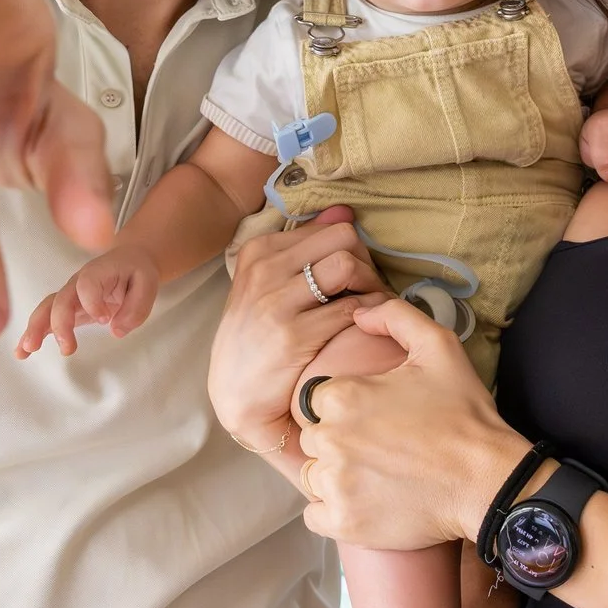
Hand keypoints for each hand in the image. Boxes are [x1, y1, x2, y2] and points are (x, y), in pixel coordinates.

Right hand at [15, 247, 161, 357]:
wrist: (127, 262)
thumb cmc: (136, 273)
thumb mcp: (148, 283)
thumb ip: (137, 307)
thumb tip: (115, 330)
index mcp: (98, 271)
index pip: (87, 285)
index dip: (92, 302)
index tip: (104, 318)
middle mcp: (77, 283)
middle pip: (60, 300)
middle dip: (59, 324)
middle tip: (68, 348)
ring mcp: (68, 296)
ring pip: (46, 310)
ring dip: (36, 329)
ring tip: (27, 350)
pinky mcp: (65, 310)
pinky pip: (45, 320)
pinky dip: (32, 334)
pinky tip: (21, 353)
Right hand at [208, 207, 390, 457]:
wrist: (235, 396)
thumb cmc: (257, 337)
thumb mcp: (268, 285)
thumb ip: (304, 248)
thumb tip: (344, 211)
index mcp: (258, 251)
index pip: (331, 229)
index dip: (354, 253)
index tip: (356, 279)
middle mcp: (264, 270)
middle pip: (343, 241)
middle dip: (367, 264)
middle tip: (370, 292)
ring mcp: (276, 302)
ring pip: (348, 266)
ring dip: (371, 287)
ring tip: (371, 308)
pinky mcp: (292, 335)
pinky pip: (351, 308)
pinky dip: (369, 315)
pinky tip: (367, 328)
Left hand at [294, 299, 525, 551]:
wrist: (488, 479)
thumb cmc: (464, 413)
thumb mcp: (439, 347)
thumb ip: (395, 317)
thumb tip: (359, 311)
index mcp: (341, 398)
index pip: (317, 402)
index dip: (345, 409)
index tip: (374, 418)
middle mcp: (329, 441)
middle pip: (314, 439)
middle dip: (339, 442)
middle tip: (381, 448)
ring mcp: (335, 486)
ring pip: (314, 476)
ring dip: (336, 476)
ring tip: (377, 475)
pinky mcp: (344, 523)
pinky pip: (316, 516)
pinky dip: (334, 512)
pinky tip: (366, 502)